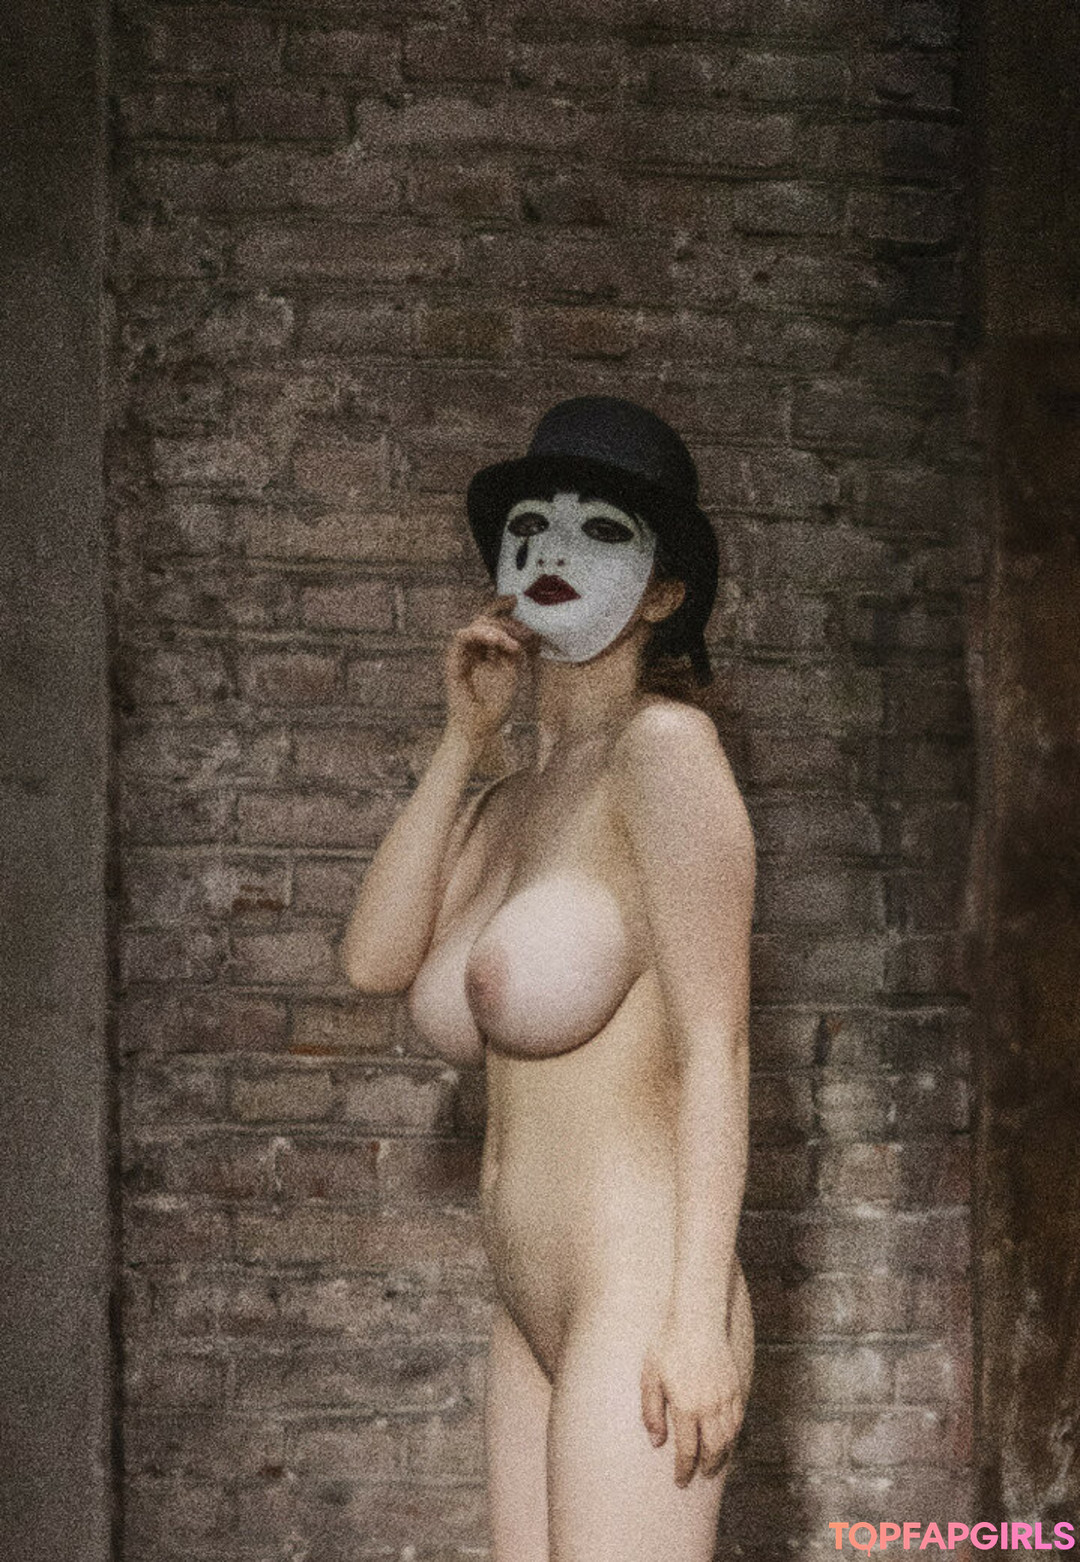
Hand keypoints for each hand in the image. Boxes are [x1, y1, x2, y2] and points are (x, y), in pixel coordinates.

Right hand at [445, 594, 536, 748]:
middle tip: (520, 631)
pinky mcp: (453, 661)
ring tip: (509, 642)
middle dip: (503, 621)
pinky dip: (480, 635)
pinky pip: (462, 638)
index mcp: (487, 651)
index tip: (515, 600)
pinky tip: (497, 642)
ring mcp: (462, 655)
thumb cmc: (496, 705)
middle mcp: (473, 650)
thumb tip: (519, 629)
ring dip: (494, 629)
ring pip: (474, 626)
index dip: (501, 608)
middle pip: (484, 620)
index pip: (492, 622)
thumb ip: (513, 650)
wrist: (480, 728)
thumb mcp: (512, 672)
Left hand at [640, 1323, 746, 1486]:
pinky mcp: (735, 1386)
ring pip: (729, 1437)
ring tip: (714, 1464)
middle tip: (700, 1476)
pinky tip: (726, 1439)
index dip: (684, 1470)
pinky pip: (738, 1420)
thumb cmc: (668, 1344)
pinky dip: (733, 1436)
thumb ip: (652, 1411)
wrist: (698, 1318)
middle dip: (707, 1467)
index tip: (680, 1481)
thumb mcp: (650, 1376)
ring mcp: (725, 1397)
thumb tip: (657, 1442)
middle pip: (713, 1449)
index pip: (688, 1450)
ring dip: (722, 1455)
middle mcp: (709, 1406)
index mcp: (686, 1406)